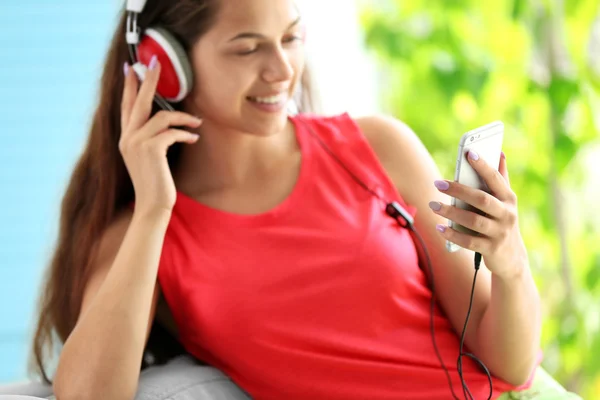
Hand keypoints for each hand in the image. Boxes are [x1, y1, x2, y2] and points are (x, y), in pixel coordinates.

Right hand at [120, 55, 202, 213]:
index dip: (129, 87)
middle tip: (157, 61)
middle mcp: (127, 138)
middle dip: (149, 80)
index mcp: (126, 138)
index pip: (126, 106)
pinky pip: (171, 131)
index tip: (133, 68)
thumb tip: (167, 123)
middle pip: (138, 101)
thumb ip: (152, 139)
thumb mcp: (150, 158)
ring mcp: (136, 143)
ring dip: (184, 118)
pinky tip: (194, 139)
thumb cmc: (156, 183)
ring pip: (162, 116)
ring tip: (197, 123)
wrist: (153, 206)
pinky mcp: (150, 149)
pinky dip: (185, 133)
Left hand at [429, 150, 527, 279]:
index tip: (468, 153)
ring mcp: (500, 233)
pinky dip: (453, 234)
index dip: (483, 166)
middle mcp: (507, 215)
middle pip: (481, 199)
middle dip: (459, 190)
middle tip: (437, 183)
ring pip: (473, 221)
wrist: (513, 259)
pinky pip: (469, 242)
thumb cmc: (503, 222)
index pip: (495, 179)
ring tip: (433, 205)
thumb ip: (501, 179)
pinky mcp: (491, 249)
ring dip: (451, 212)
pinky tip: (439, 228)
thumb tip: (500, 153)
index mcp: (509, 199)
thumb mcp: (506, 202)